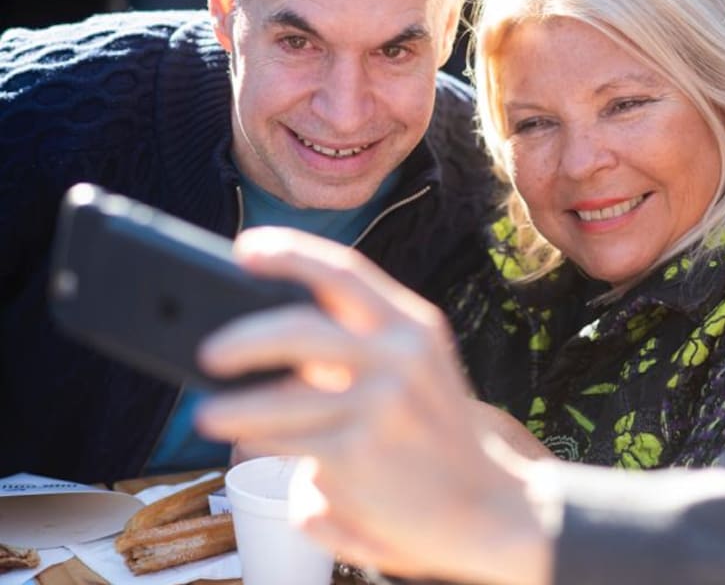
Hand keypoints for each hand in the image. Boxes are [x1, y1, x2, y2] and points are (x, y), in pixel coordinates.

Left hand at [193, 228, 553, 584]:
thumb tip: (265, 337)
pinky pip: (287, 446)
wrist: (484, 507)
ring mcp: (381, 405)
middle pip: (299, 329)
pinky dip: (267, 449)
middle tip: (208, 352)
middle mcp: (401, 356)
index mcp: (414, 326)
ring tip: (211, 416)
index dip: (290, 253)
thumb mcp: (416, 371)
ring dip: (234, 410)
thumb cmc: (433, 436)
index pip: (345, 272)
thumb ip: (360, 345)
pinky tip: (262, 452)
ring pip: (279, 399)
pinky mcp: (357, 454)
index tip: (244, 250)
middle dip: (243, 339)